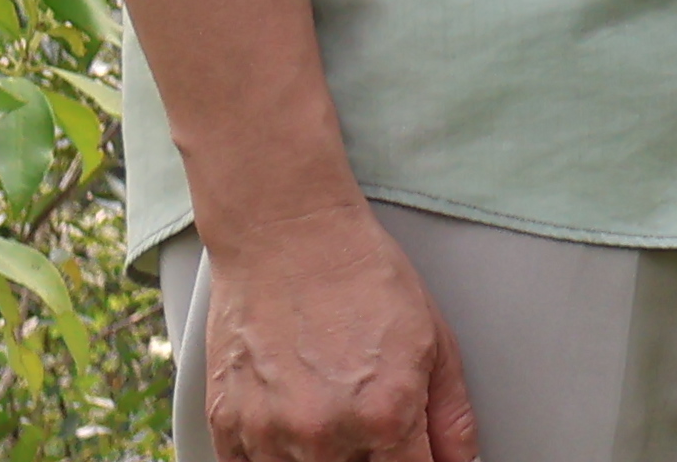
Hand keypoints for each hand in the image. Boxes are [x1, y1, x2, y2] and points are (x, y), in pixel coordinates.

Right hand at [195, 199, 475, 461]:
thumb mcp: (435, 339)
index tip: (417, 458)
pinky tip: (294, 424)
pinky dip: (275, 457)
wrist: (288, 236)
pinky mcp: (225, 427)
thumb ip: (450, 416)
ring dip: (325, 459)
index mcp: (385, 414)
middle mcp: (324, 435)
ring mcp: (268, 435)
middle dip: (373, 461)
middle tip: (373, 426)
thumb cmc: (362, 276)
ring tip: (332, 413)